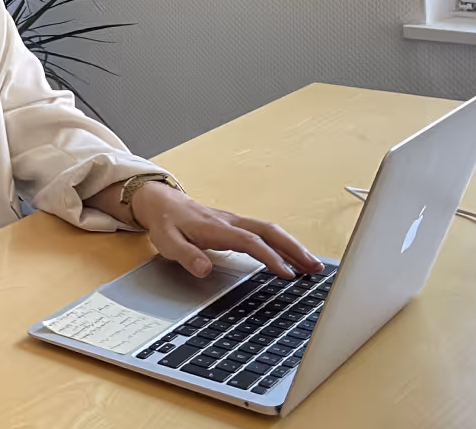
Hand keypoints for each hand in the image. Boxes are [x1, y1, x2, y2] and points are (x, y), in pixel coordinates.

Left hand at [131, 184, 322, 279]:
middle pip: (269, 231)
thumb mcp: (167, 242)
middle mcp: (230, 222)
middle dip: (294, 249)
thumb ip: (185, 255)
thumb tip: (204, 269)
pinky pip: (264, 232)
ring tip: (313, 266)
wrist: (160, 202)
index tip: (287, 274)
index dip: (270, 257)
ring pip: (270, 230)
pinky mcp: (235, 225)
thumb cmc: (165, 222)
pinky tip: (291, 257)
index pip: (250, 242)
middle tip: (315, 268)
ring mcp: (235, 222)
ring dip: (293, 246)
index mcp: (216, 227)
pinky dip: (282, 243)